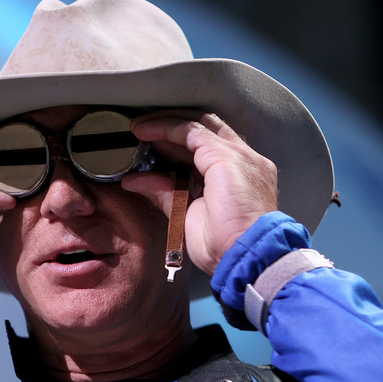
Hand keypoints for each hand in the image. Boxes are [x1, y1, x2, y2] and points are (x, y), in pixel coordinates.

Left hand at [122, 110, 277, 275]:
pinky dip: (165, 128)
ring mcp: (238, 156)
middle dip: (172, 126)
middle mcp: (245, 160)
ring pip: (198, 125)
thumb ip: (165, 193)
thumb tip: (135, 180)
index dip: (178, 142)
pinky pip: (191, 132)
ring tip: (139, 128)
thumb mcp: (187, 215)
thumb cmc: (226, 248)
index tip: (151, 144)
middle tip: (142, 130)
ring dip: (165, 123)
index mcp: (241, 176)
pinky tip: (145, 131)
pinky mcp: (225, 156)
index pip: (208, 146)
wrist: (247, 257)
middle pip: (206, 129)